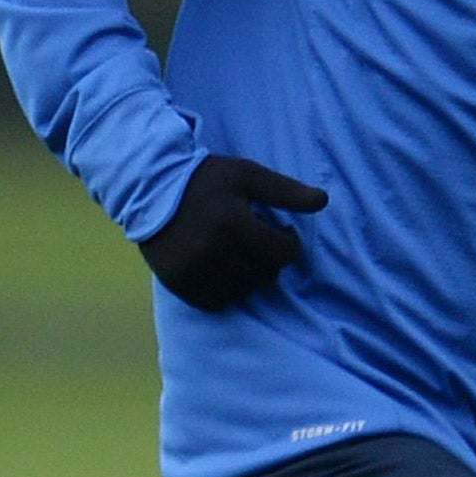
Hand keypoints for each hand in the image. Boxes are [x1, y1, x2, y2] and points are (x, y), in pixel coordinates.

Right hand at [137, 154, 328, 310]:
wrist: (151, 188)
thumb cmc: (207, 178)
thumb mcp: (249, 174)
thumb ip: (287, 191)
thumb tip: (324, 201)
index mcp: (232, 223)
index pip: (282, 253)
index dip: (289, 242)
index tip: (280, 230)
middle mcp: (211, 251)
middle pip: (264, 275)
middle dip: (270, 259)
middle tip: (259, 240)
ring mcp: (191, 270)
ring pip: (242, 291)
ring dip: (249, 275)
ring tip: (240, 252)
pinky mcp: (176, 283)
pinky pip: (215, 301)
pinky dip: (226, 290)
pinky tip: (224, 268)